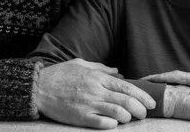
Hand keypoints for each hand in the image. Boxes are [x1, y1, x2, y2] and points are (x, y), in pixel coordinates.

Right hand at [34, 58, 155, 128]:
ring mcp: (88, 105)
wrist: (38, 88)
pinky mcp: (80, 117)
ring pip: (117, 113)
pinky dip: (113, 125)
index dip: (142, 95)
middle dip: (140, 108)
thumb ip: (101, 68)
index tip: (150, 102)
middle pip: (126, 101)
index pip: (126, 87)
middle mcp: (95, 91)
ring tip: (131, 118)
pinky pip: (102, 124)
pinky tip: (115, 124)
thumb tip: (117, 72)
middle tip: (145, 113)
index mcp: (97, 77)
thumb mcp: (81, 64)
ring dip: (128, 117)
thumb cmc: (59, 75)